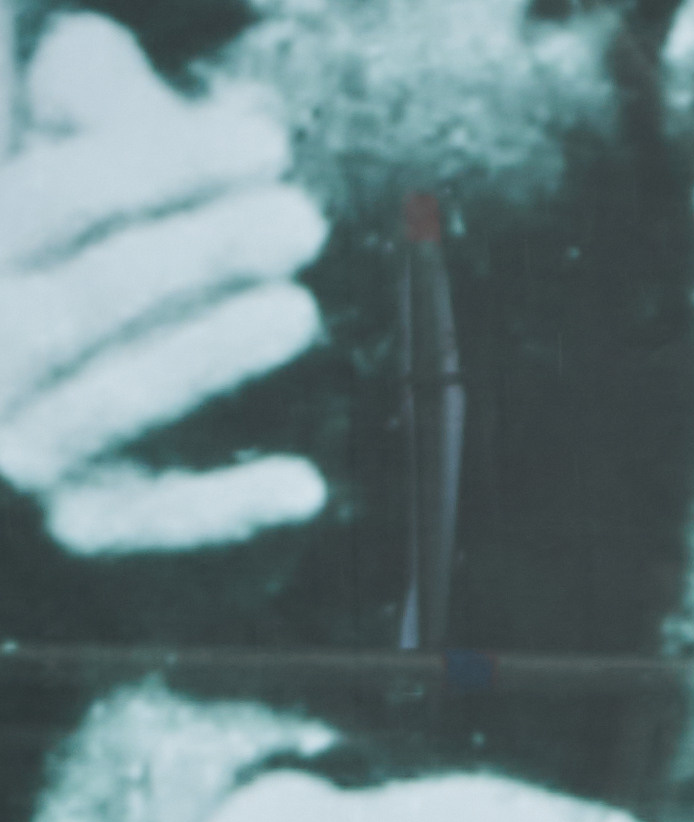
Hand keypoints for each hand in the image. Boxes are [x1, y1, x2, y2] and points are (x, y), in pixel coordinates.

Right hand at [0, 18, 328, 556]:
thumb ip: (92, 98)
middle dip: (200, 252)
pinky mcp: (80, 527)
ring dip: (210, 354)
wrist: (61, 431)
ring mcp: (25, 445)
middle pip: (90, 296)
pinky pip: (152, 520)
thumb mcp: (79, 166)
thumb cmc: (92, 263)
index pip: (59, 200)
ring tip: (298, 311)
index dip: (162, 162)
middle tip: (302, 221)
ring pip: (116, 400)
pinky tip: (304, 486)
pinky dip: (227, 507)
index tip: (267, 141)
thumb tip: (109, 59)